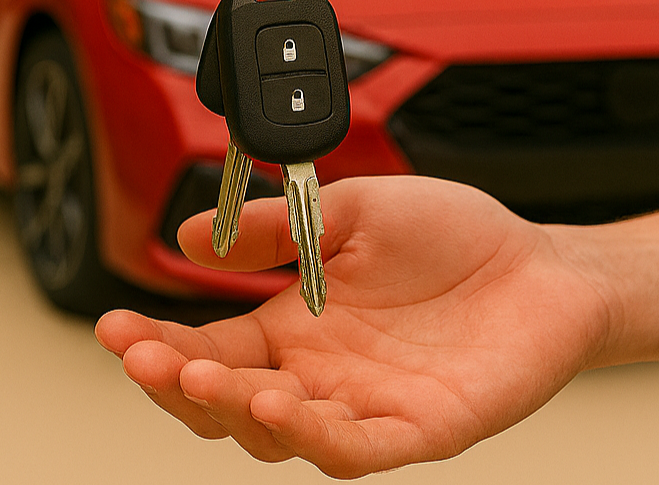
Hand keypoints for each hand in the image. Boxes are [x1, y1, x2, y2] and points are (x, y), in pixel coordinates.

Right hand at [94, 177, 613, 477]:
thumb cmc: (454, 239)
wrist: (547, 265)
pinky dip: (311, 434)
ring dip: (231, 412)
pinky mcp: (419, 430)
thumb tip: (189, 232)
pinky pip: (356, 449)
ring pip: (279, 436)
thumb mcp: (351, 210)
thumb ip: (275, 227)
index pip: (207, 350)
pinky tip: (277, 406)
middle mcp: (319, 376)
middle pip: (225, 403)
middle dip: (174, 383)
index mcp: (294, 326)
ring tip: (199, 377)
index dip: (155, 345)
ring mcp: (366, 408)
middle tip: (140, 355)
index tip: (111, 327)